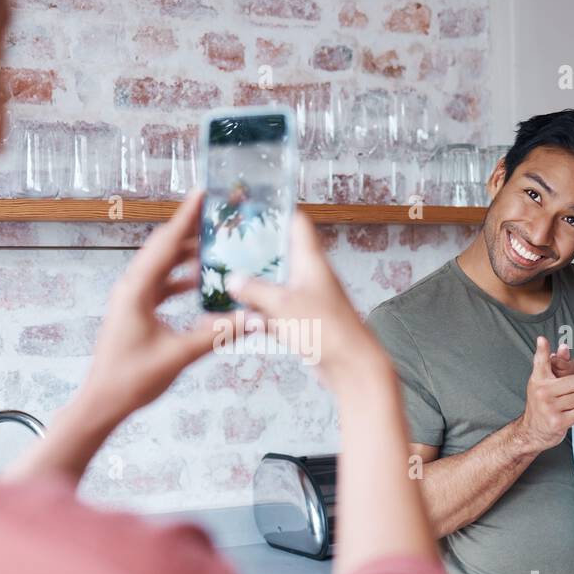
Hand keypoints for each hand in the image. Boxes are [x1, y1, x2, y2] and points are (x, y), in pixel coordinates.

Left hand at [78, 188, 225, 416]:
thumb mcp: (179, 356)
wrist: (102, 403)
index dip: (187, 217)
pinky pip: (160, 285)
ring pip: (162, 267)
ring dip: (186, 256)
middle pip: (164, 248)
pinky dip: (180, 279)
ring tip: (214, 246)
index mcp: (137, 290)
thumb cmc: (131, 379)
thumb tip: (252, 319)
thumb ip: (216, 335)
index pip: (166, 243)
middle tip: (216, 216)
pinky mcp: (134, 312)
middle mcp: (131, 288)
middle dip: (190, 231)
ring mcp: (131, 299)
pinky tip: (199, 283)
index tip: (203, 193)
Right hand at [226, 211, 388, 390]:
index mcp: (311, 261)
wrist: (351, 367)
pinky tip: (233, 320)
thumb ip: (255, 291)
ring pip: (273, 287)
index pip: (297, 224)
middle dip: (254, 251)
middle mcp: (309, 277)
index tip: (253, 206)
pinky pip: (272, 314)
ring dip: (251, 287)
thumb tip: (232, 280)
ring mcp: (305, 300)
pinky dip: (255, 316)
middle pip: (280, 255)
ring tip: (222, 280)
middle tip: (227, 245)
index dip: (278, 211)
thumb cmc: (327, 329)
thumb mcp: (283, 305)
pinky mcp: (302, 323)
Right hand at [517, 336, 573, 451]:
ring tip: (566, 407)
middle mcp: (542, 392)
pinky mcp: (557, 422)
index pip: (542, 361)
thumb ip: (554, 365)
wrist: (531, 431)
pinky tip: (569, 416)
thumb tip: (563, 347)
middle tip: (566, 396)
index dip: (543, 350)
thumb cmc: (541, 404)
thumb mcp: (543, 383)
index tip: (542, 340)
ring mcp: (549, 407)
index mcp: (538, 380)